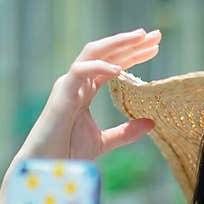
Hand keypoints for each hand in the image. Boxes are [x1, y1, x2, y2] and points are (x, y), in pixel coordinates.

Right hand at [18, 28, 160, 160]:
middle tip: (155, 35)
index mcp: (86, 91)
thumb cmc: (69, 154)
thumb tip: (151, 123)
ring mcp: (68, 85)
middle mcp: (77, 82)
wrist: (48, 167)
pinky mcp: (61, 94)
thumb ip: (126, 132)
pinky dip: (99, 66)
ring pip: (92, 52)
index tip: (155, 48)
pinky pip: (80, 71)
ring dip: (117, 43)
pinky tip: (119, 69)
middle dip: (130, 43)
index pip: (112, 64)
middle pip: (106, 53)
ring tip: (139, 38)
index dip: (133, 54)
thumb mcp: (104, 142)